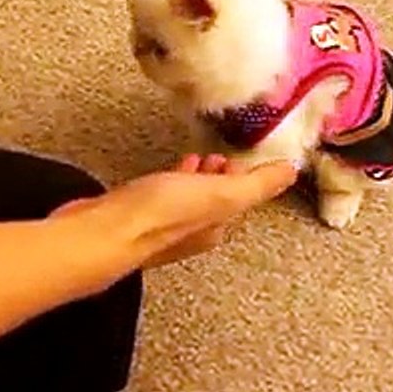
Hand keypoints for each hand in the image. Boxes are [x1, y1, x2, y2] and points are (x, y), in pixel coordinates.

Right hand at [52, 154, 296, 268]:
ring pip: (186, 200)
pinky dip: (169, 181)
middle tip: (221, 158)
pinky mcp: (132, 216)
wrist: (101, 232)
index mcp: (214, 228)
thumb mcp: (221, 193)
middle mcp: (189, 233)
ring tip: (195, 159)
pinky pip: (159, 197)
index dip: (243, 181)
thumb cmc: (158, 215)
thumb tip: (291, 172)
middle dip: (220, 179)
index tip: (242, 159)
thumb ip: (257, 184)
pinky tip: (159, 172)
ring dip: (195, 180)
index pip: (238, 203)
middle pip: (213, 203)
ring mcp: (159, 226)